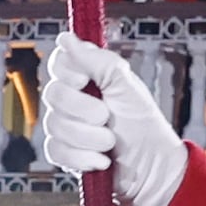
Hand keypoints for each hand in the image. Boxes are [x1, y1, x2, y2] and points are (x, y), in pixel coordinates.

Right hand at [34, 36, 188, 205]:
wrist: (152, 168)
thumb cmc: (143, 125)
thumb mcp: (126, 86)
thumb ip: (98, 61)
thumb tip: (66, 37)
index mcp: (87, 78)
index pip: (59, 63)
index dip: (68, 73)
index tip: (85, 81)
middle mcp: (72, 98)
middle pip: (53, 94)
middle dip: (84, 110)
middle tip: (107, 117)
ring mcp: (65, 126)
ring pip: (54, 125)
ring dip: (88, 137)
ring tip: (111, 142)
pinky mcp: (64, 152)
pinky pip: (56, 151)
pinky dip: (82, 158)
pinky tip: (101, 161)